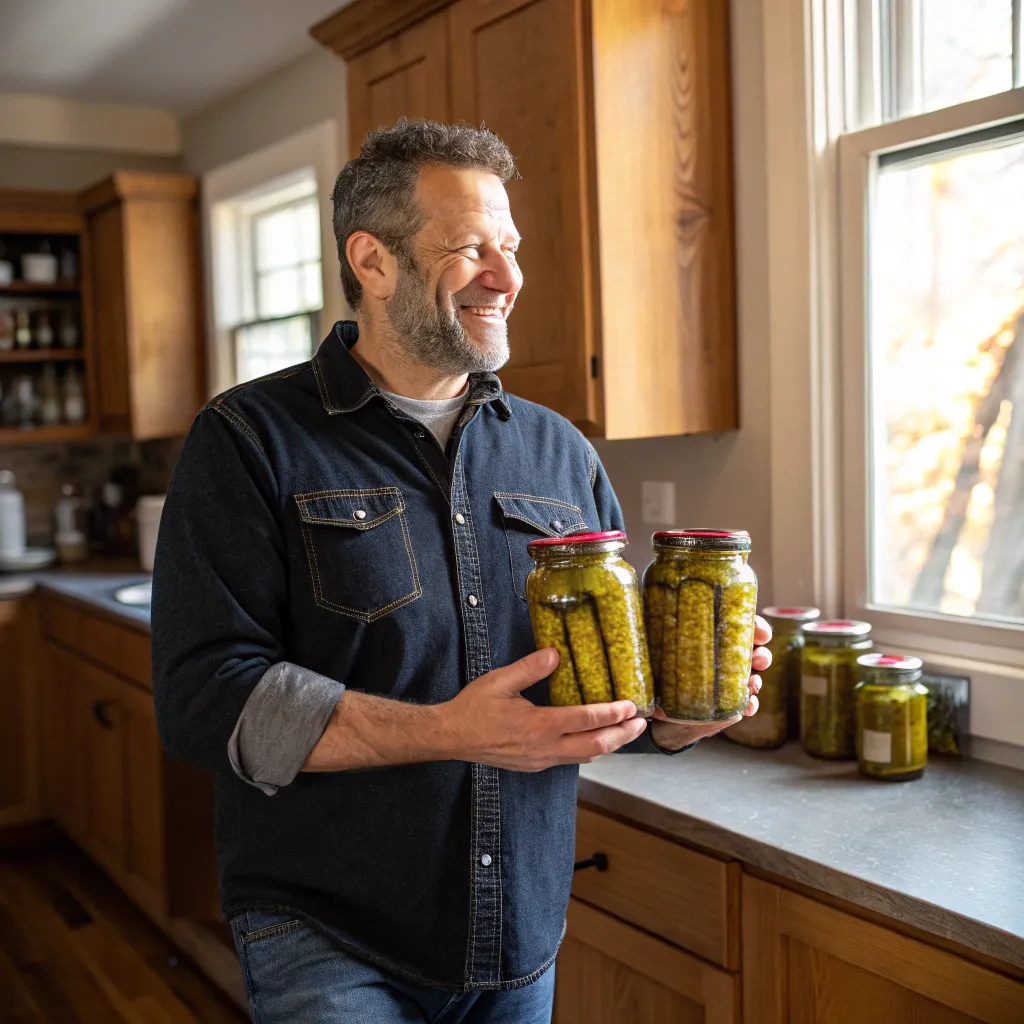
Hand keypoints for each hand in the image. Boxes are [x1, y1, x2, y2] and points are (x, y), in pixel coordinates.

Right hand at [439, 648, 647, 770]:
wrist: (451, 737)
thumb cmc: (473, 708)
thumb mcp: (500, 681)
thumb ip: (530, 667)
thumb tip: (556, 652)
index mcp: (539, 725)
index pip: (586, 720)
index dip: (612, 713)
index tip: (631, 705)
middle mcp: (545, 748)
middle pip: (595, 746)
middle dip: (622, 735)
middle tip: (642, 724)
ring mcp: (541, 760)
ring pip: (585, 756)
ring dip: (610, 745)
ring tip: (627, 732)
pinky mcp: (536, 765)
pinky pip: (570, 760)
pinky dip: (590, 750)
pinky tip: (596, 741)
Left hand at [651, 615, 772, 750]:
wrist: (662, 712)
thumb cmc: (662, 673)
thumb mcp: (660, 652)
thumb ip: (658, 637)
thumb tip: (646, 619)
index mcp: (715, 639)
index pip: (743, 626)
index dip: (758, 627)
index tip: (760, 632)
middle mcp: (728, 659)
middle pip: (755, 651)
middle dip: (762, 654)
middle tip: (757, 659)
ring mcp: (732, 683)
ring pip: (755, 676)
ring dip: (758, 679)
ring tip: (752, 683)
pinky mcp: (731, 706)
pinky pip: (748, 704)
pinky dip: (751, 705)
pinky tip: (747, 706)